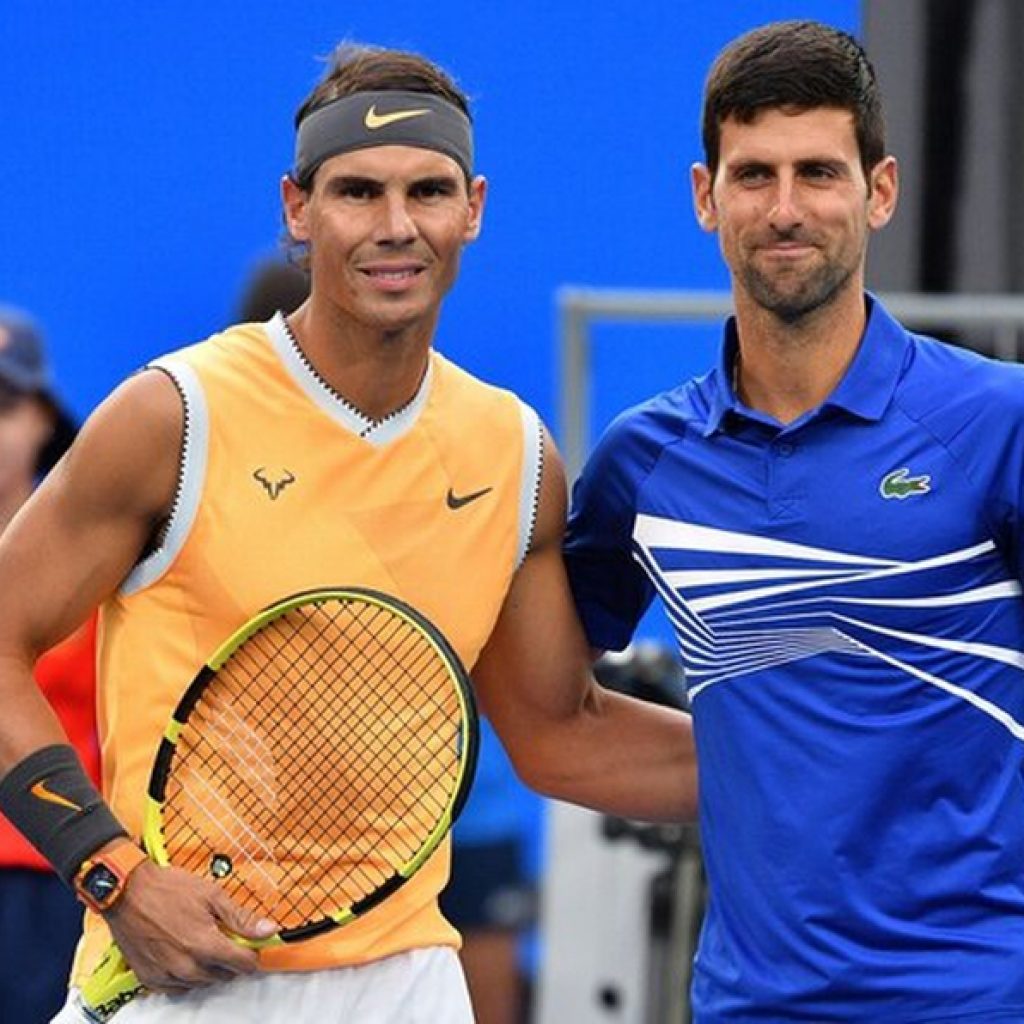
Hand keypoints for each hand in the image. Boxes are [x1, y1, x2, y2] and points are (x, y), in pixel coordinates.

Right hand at [104, 860, 276, 993]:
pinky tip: (183, 953)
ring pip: (201, 982)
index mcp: (205, 945)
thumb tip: (269, 930)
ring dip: (208, 967)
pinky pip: (178, 987)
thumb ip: (241, 918)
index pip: (243, 965)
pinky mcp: (150, 979)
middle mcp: (187, 966)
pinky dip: (185, 974)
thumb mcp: (212, 895)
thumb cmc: (167, 889)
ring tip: (201, 941)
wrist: (126, 892)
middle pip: (224, 975)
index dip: (252, 955)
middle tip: (224, 937)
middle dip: (230, 959)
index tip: (253, 946)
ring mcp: (167, 975)